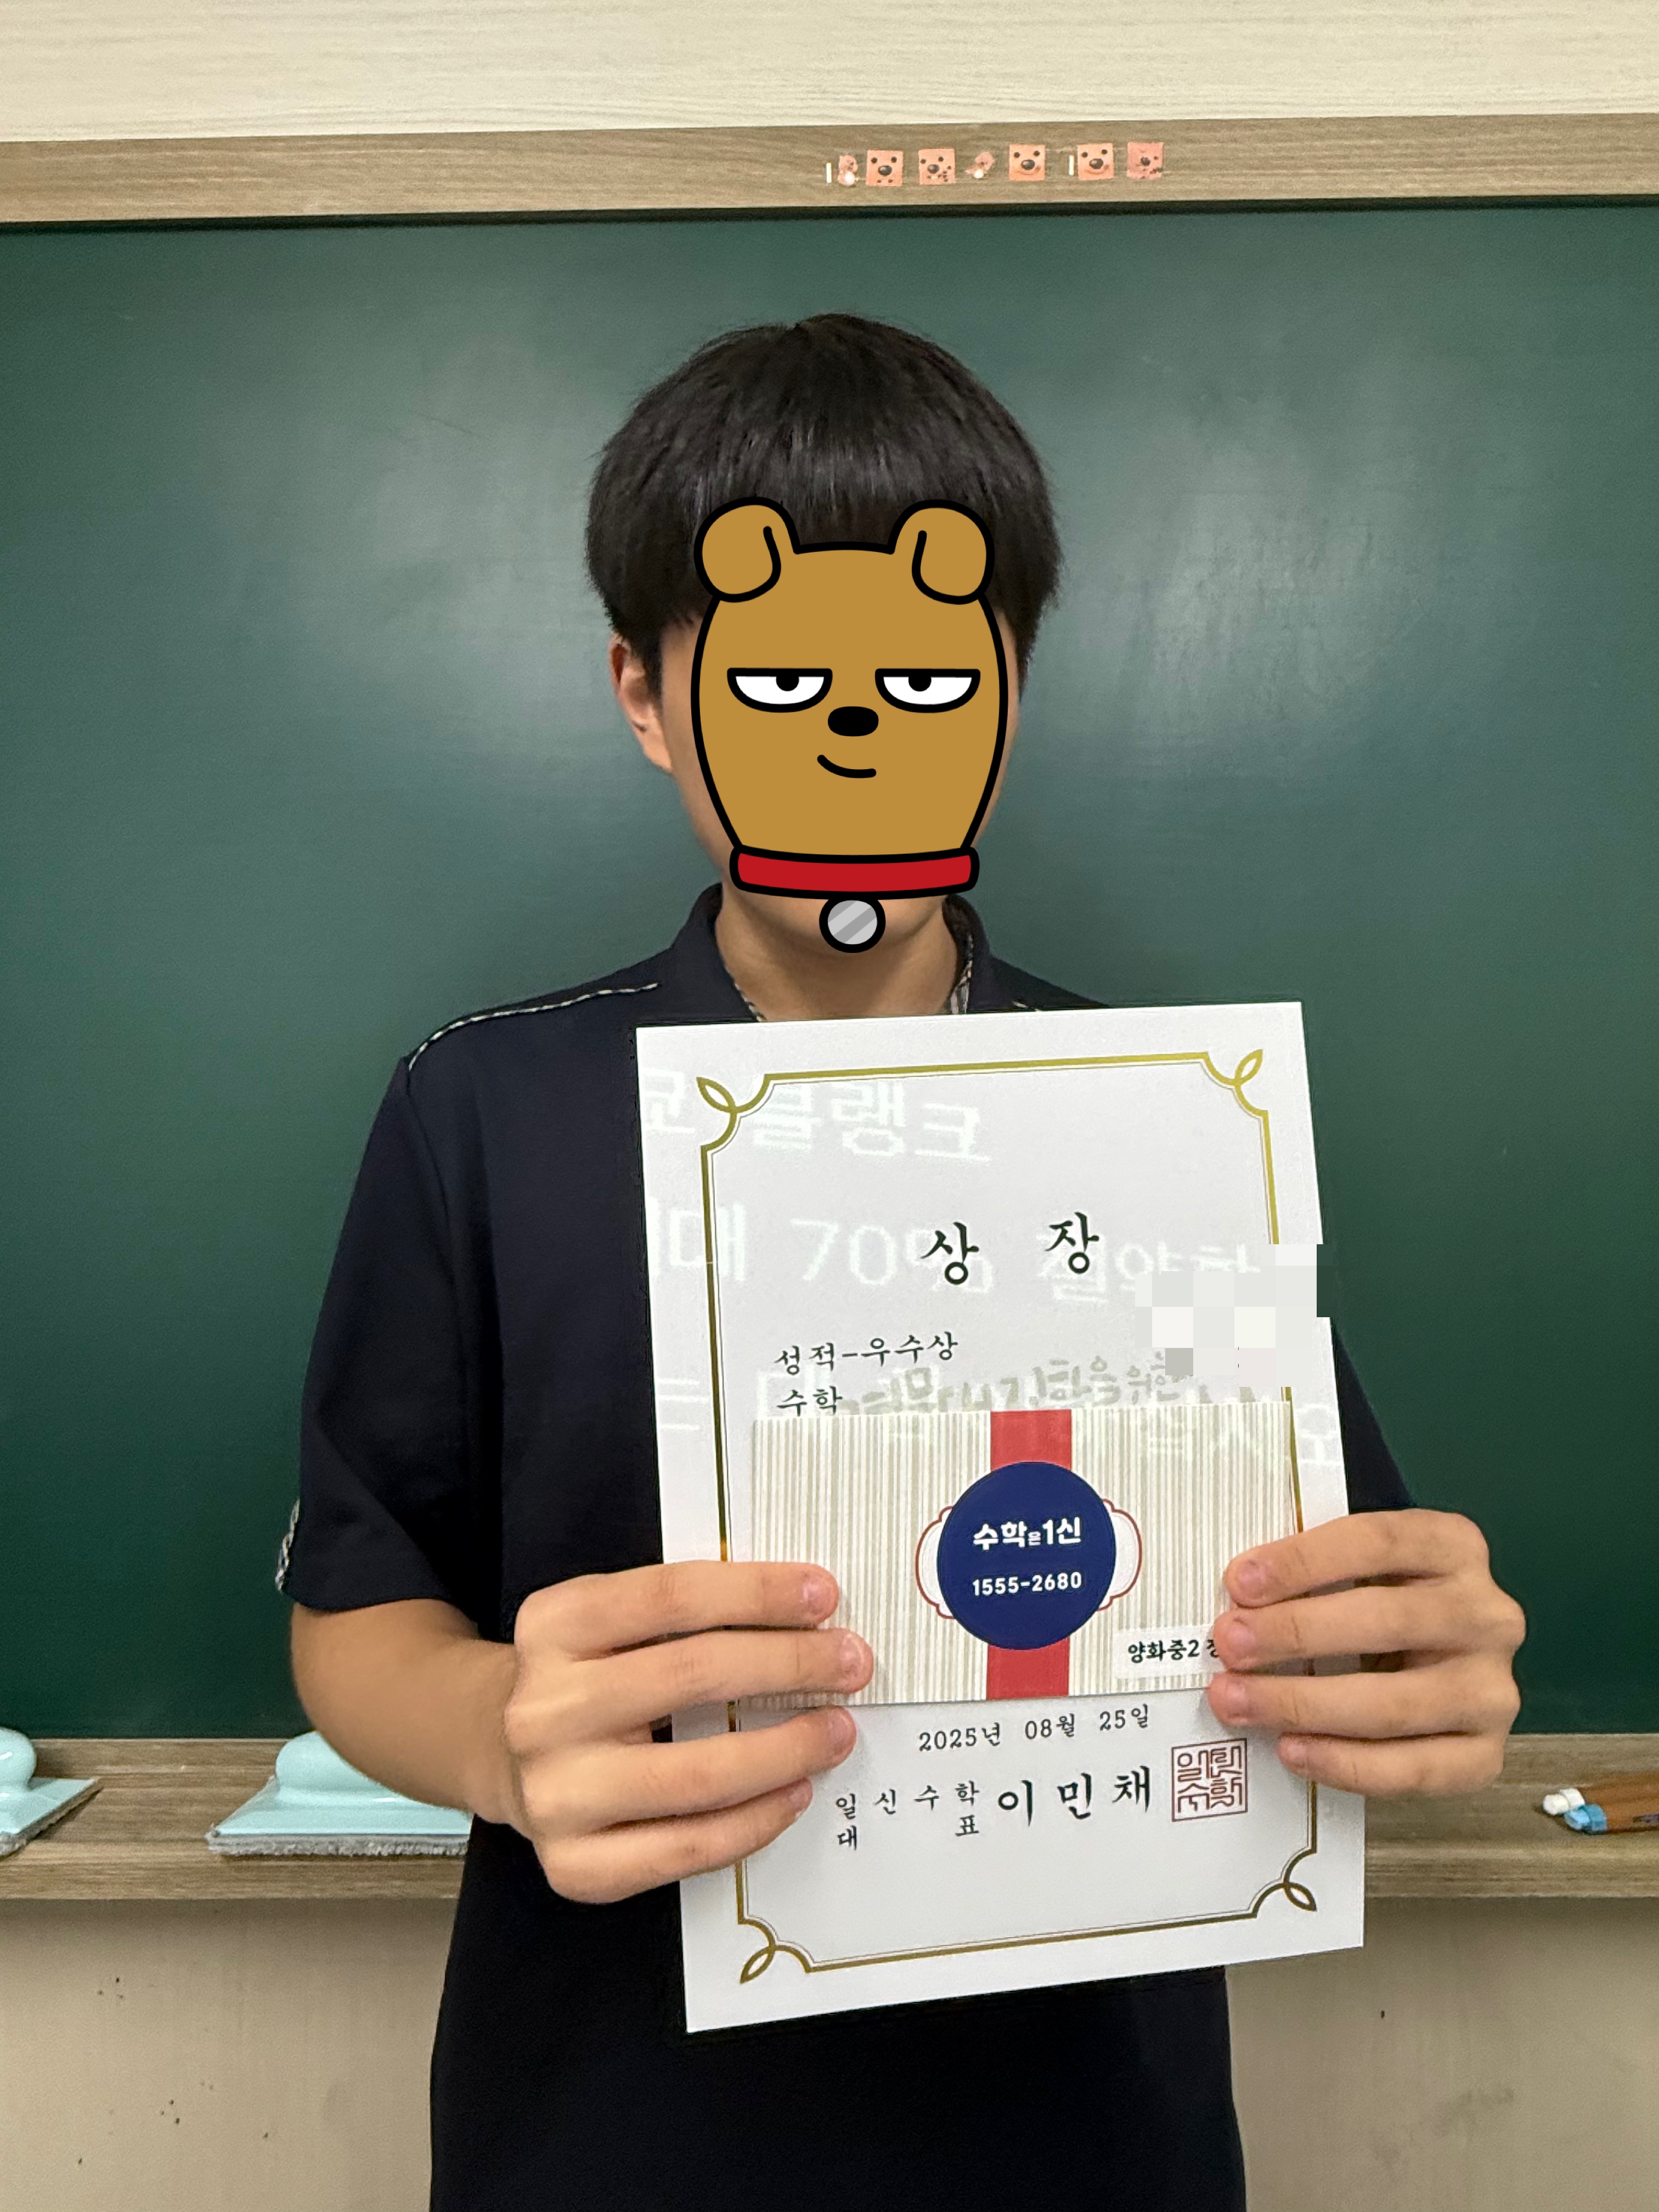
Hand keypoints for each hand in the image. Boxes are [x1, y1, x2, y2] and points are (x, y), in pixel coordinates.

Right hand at [502, 1561, 868, 1903]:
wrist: (506, 1753)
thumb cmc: (590, 1676)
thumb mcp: (613, 1621)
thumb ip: (688, 1611)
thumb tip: (805, 1611)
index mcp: (553, 1625)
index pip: (670, 1596)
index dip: (756, 1591)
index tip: (824, 1593)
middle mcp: (544, 1708)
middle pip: (692, 1675)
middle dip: (790, 1665)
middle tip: (850, 1662)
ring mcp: (555, 1793)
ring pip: (698, 1773)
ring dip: (787, 1749)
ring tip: (836, 1730)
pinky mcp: (575, 1864)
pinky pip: (687, 1847)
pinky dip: (755, 1821)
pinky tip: (794, 1792)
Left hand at [1205, 1509, 1523, 1794]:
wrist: (1437, 1663)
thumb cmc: (1377, 1602)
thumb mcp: (1354, 1568)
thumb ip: (1309, 1571)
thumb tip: (1238, 1600)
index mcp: (1454, 1547)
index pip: (1377, 1541)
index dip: (1304, 1561)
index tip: (1240, 1582)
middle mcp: (1487, 1615)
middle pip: (1386, 1621)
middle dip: (1294, 1634)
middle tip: (1229, 1644)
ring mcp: (1492, 1689)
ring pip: (1395, 1703)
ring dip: (1304, 1704)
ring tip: (1238, 1701)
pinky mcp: (1486, 1754)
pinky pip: (1414, 1769)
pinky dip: (1346, 1763)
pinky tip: (1291, 1750)